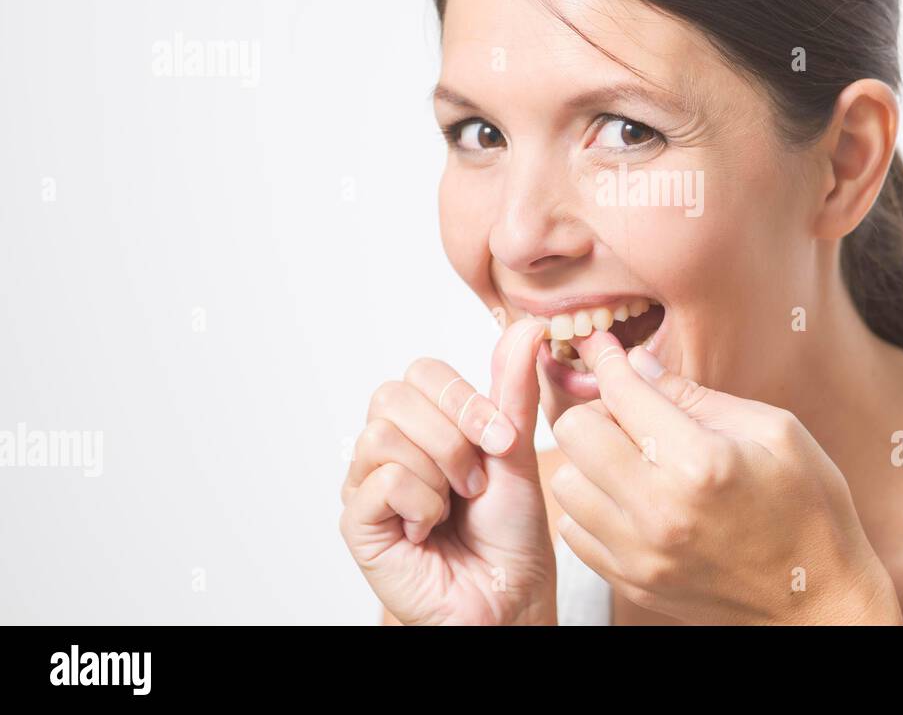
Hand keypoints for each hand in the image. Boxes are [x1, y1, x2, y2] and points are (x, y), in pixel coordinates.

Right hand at [339, 317, 556, 624]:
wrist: (510, 597)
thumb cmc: (511, 532)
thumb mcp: (515, 450)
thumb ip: (513, 390)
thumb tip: (526, 325)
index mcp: (426, 424)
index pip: (421, 372)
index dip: (463, 399)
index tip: (502, 438)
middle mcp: (389, 448)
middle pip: (393, 395)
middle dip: (451, 435)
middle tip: (476, 480)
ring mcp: (368, 484)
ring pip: (383, 435)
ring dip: (439, 471)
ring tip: (456, 505)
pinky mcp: (358, 523)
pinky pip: (380, 480)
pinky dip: (420, 503)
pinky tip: (429, 529)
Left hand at [545, 330, 902, 624]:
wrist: (818, 602)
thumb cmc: (809, 507)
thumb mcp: (775, 432)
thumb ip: (699, 396)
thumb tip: (638, 364)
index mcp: (701, 463)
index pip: (623, 393)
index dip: (608, 359)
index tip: (603, 346)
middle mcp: (660, 511)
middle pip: (574, 432)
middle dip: (598, 410)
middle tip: (630, 414)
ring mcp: (640, 554)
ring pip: (565, 482)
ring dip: (591, 461)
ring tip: (632, 460)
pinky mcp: (632, 582)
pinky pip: (574, 530)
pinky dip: (593, 506)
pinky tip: (630, 499)